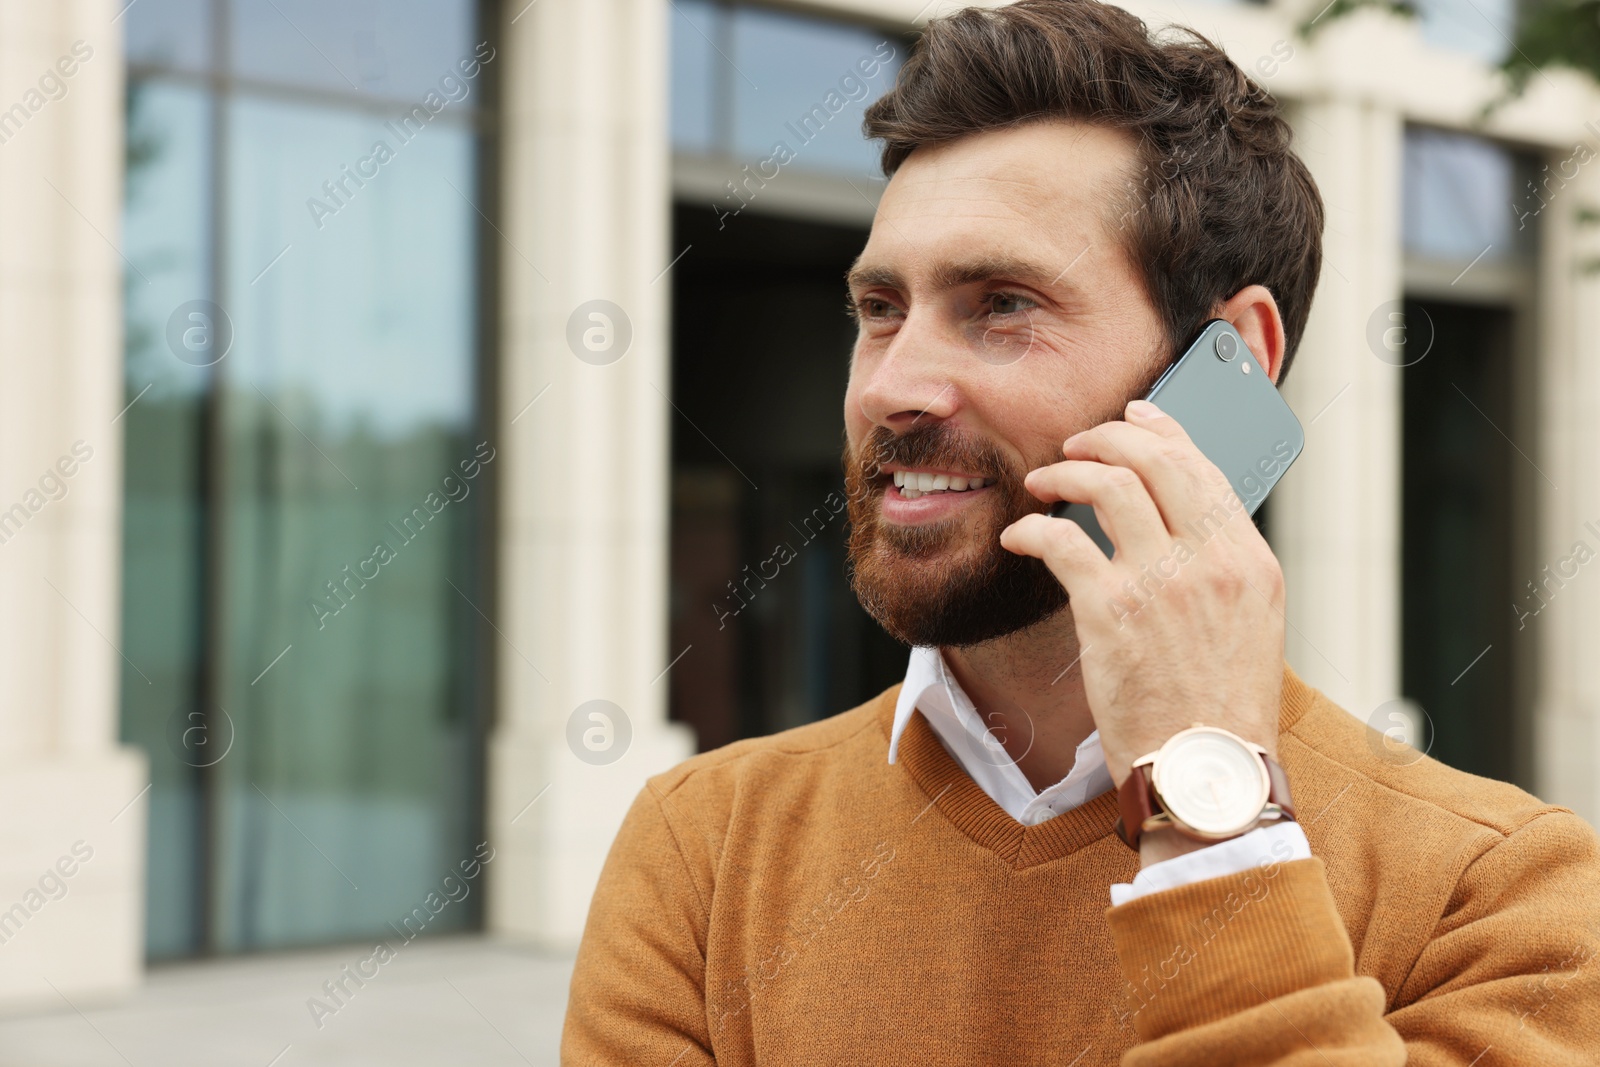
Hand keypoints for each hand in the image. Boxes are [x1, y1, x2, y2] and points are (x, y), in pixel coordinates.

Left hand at [998, 399, 1285, 786]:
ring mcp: (1163, 583)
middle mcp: (1212, 561)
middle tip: (1075, 444)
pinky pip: (1061, 539)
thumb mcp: (1248, 626)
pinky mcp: (1112, 613)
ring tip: (1043, 484)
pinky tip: (1019, 535)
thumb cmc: (1219, 712)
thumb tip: (1178, 522)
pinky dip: (1032, 528)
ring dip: (1064, 472)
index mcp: (1250, 561)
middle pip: (1155, 459)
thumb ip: (1219, 568)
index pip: (1204, 467)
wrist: (1208, 774)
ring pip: (1107, 484)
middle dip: (1106, 436)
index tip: (1132, 417)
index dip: (1161, 430)